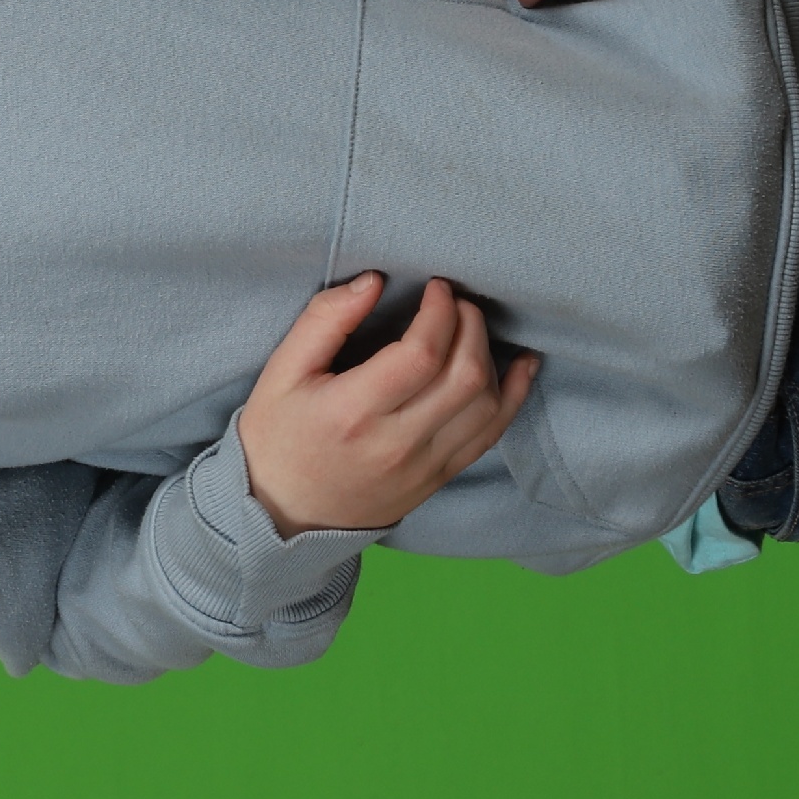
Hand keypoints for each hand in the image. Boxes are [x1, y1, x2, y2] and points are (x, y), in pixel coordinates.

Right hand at [238, 272, 539, 538]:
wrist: (281, 517)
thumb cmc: (277, 438)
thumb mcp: (281, 373)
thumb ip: (324, 320)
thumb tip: (373, 281)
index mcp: (353, 412)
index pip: (422, 354)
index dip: (440, 311)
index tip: (435, 287)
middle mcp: (396, 443)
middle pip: (465, 376)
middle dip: (471, 325)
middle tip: (456, 302)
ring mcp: (423, 466)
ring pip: (487, 405)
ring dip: (491, 356)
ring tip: (472, 328)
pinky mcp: (439, 478)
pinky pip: (491, 435)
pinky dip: (513, 395)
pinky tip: (520, 366)